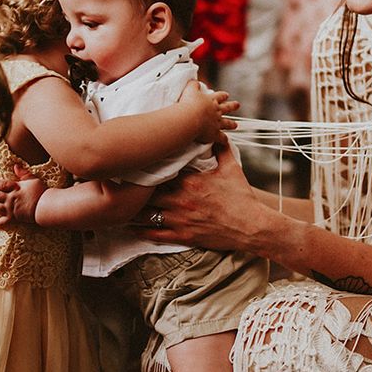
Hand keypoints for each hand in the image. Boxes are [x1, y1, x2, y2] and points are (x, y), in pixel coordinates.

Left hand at [0, 164, 46, 228]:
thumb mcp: (33, 179)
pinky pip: (2, 222)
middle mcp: (10, 198)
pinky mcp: (13, 218)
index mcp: (15, 188)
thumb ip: (23, 173)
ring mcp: (10, 209)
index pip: (1, 184)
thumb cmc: (41, 191)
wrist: (45, 205)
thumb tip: (15, 165)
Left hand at [132, 143, 262, 250]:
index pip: (160, 172)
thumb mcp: (232, 168)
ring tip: (121, 206)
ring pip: (146, 215)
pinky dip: (141, 231)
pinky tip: (132, 228)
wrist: (250, 225)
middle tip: (121, 185)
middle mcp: (181, 199)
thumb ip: (221, 149)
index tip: (136, 164)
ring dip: (133, 211)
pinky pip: (155, 234)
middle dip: (135, 189)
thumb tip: (217, 135)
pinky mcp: (183, 236)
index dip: (146, 168)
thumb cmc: (242, 197)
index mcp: (190, 181)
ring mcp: (180, 219)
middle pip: (148, 193)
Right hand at [179, 80, 238, 143]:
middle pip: (227, 108)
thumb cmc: (189, 104)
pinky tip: (226, 141)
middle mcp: (216, 111)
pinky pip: (221, 138)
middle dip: (232, 106)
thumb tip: (194, 81)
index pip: (219, 96)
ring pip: (227, 123)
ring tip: (236, 125)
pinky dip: (224, 140)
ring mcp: (217, 123)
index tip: (227, 95)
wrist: (190, 118)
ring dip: (231, 124)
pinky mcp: (214, 134)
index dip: (223, 96)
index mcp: (211, 100)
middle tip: (238, 105)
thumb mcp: (190, 90)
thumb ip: (193, 85)